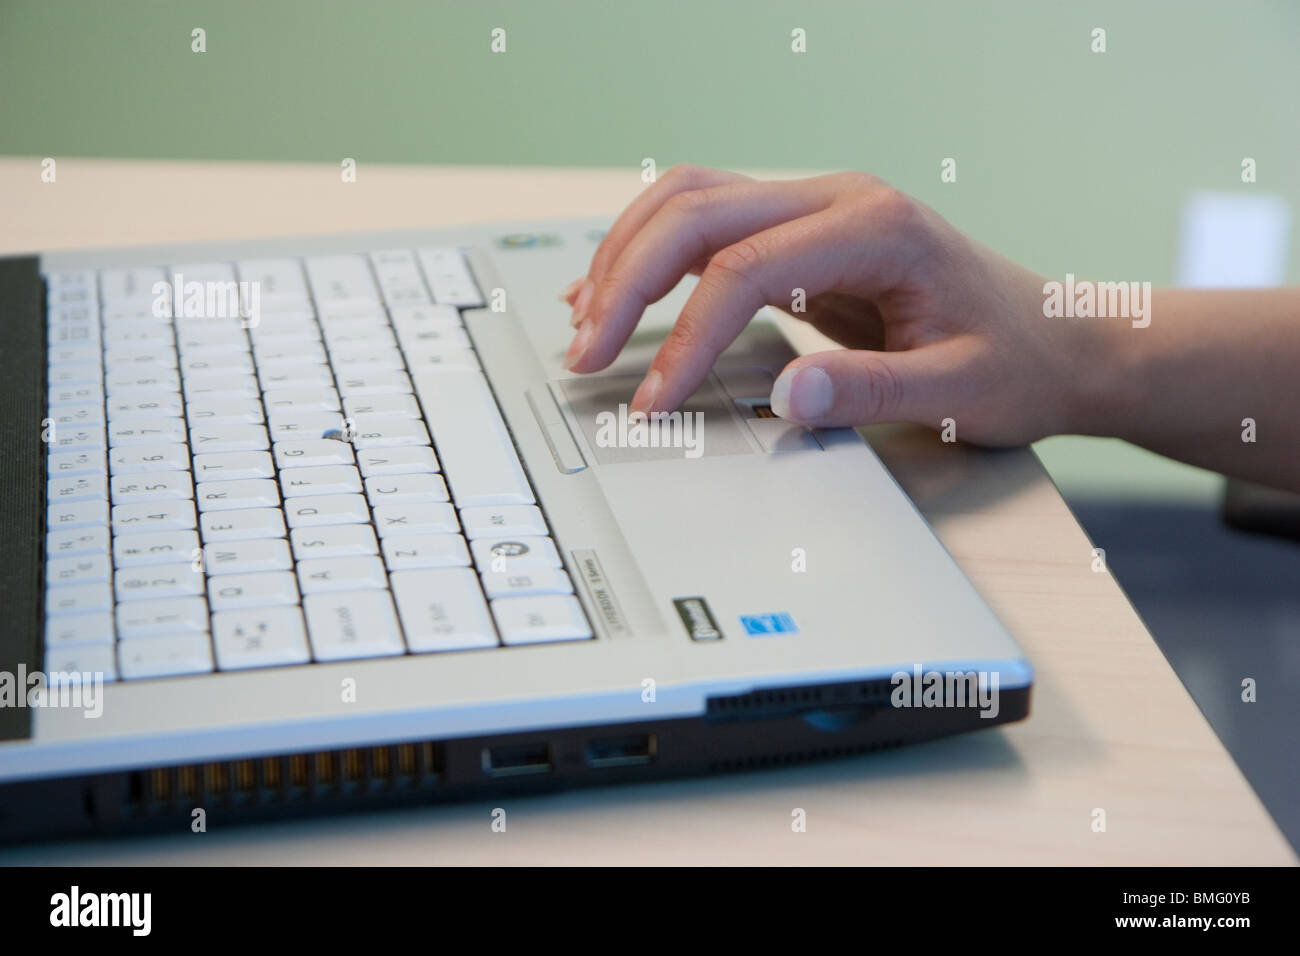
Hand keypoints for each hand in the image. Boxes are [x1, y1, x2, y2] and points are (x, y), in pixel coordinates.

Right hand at [561, 165, 1111, 446]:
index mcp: (876, 226)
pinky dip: (650, 253)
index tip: (654, 399)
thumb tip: (785, 398)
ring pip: (690, 201)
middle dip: (626, 281)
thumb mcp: (960, 390)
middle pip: (698, 210)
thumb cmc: (1016, 361)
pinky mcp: (800, 232)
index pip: (746, 266)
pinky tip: (616, 292)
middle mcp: (837, 198)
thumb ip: (872, 391)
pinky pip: (706, 224)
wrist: (1057, 338)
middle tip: (584, 352)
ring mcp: (816, 207)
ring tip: (584, 323)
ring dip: (626, 256)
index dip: (686, 335)